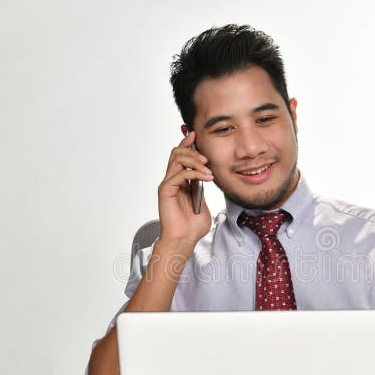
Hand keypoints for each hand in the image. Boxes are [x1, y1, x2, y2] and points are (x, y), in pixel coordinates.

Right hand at [157, 130, 213, 249]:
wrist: (184, 240)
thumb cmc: (192, 226)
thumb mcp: (203, 203)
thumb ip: (203, 188)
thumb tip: (209, 175)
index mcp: (180, 181)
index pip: (180, 156)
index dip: (187, 143)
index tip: (195, 134)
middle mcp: (172, 180)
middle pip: (177, 152)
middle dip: (192, 150)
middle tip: (206, 158)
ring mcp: (168, 185)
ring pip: (177, 159)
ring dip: (194, 160)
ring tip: (207, 169)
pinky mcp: (166, 190)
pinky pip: (179, 173)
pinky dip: (194, 172)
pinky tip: (205, 178)